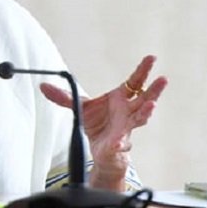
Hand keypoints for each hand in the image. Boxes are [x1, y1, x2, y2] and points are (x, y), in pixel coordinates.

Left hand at [39, 55, 167, 189]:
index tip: (152, 58)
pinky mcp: (119, 143)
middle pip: (145, 97)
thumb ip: (63, 97)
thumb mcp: (78, 107)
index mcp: (121, 98)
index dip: (143, 70)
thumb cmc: (97, 125)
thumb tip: (43, 86)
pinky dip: (121, 143)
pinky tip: (120, 142)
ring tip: (152, 105)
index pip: (135, 81)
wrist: (99, 149)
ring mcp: (126, 127)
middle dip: (154, 89)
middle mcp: (128, 111)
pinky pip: (122, 142)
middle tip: (163, 79)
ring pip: (141, 118)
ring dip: (146, 112)